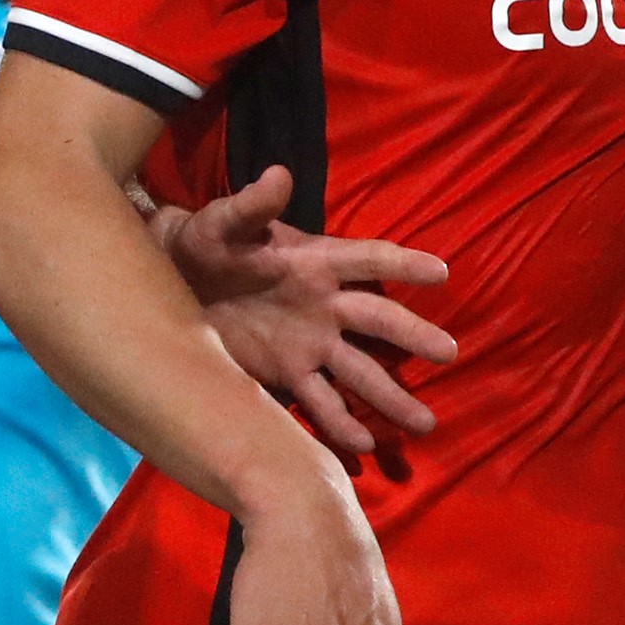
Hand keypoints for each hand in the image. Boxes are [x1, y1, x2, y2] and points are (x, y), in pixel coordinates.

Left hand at [158, 167, 455, 449]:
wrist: (174, 280)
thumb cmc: (205, 241)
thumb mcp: (222, 222)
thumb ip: (251, 206)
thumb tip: (277, 175)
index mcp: (316, 262)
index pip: (368, 260)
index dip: (403, 264)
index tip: (441, 272)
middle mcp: (325, 306)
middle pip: (377, 321)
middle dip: (412, 336)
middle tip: (449, 353)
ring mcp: (310, 344)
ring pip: (359, 373)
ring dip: (390, 397)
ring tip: (424, 425)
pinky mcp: (286, 374)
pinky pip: (320, 403)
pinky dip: (341, 425)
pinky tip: (364, 449)